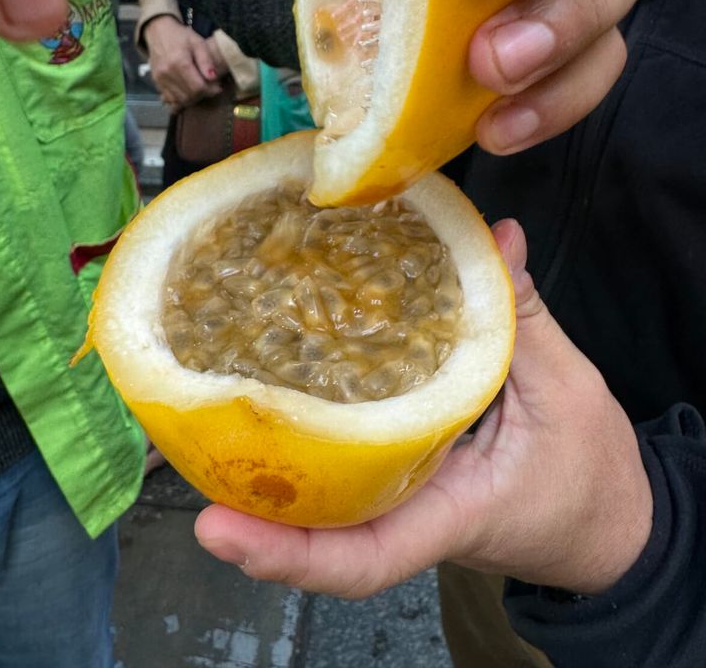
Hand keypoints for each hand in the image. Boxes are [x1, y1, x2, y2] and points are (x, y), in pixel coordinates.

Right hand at [144, 16, 221, 109]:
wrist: (158, 32)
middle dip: (203, 95)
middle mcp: (167, 73)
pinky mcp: (156, 83)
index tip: (218, 87)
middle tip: (210, 88)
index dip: (210, 90)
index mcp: (179, 62)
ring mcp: (160, 79)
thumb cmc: (181, 36)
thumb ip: (206, 60)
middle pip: (189, 96)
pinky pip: (170, 99)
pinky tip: (188, 92)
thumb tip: (213, 77)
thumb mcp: (198, 42)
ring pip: (180, 100)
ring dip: (193, 99)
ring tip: (200, 89)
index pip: (198, 87)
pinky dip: (180, 100)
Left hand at [194, 219, 652, 598]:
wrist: (608, 523)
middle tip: (184, 445)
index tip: (215, 527)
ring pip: (322, 503)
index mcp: (448, 514)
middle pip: (316, 532)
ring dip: (265, 471)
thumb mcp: (566, 390)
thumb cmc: (591, 475)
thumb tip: (497, 236)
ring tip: (203, 415)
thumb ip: (523, 315)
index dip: (284, 554)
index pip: (360, 556)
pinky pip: (346, 465)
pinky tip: (275, 389)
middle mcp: (408, 514)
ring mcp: (402, 499)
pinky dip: (307, 436)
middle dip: (249, 506)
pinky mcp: (404, 475)